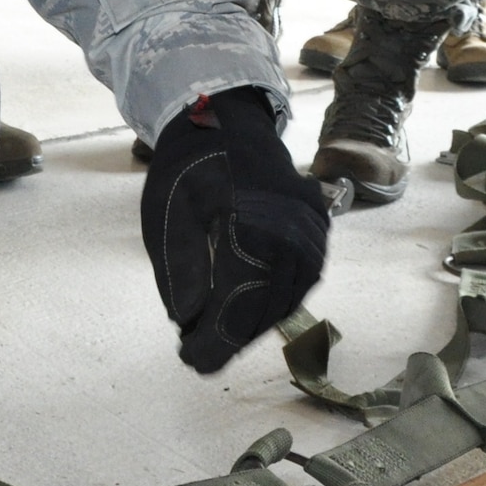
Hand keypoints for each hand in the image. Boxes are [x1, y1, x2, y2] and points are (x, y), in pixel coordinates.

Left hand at [141, 86, 329, 374]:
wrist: (228, 125)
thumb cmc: (191, 168)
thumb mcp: (166, 213)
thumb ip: (178, 268)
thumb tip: (187, 322)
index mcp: (253, 224)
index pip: (238, 301)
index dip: (215, 340)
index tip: (191, 361)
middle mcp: (294, 230)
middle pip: (265, 307)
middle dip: (230, 338)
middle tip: (198, 356)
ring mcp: (313, 229)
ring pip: (287, 298)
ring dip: (253, 324)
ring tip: (217, 337)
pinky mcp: (319, 230)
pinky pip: (300, 281)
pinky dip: (273, 302)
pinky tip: (247, 311)